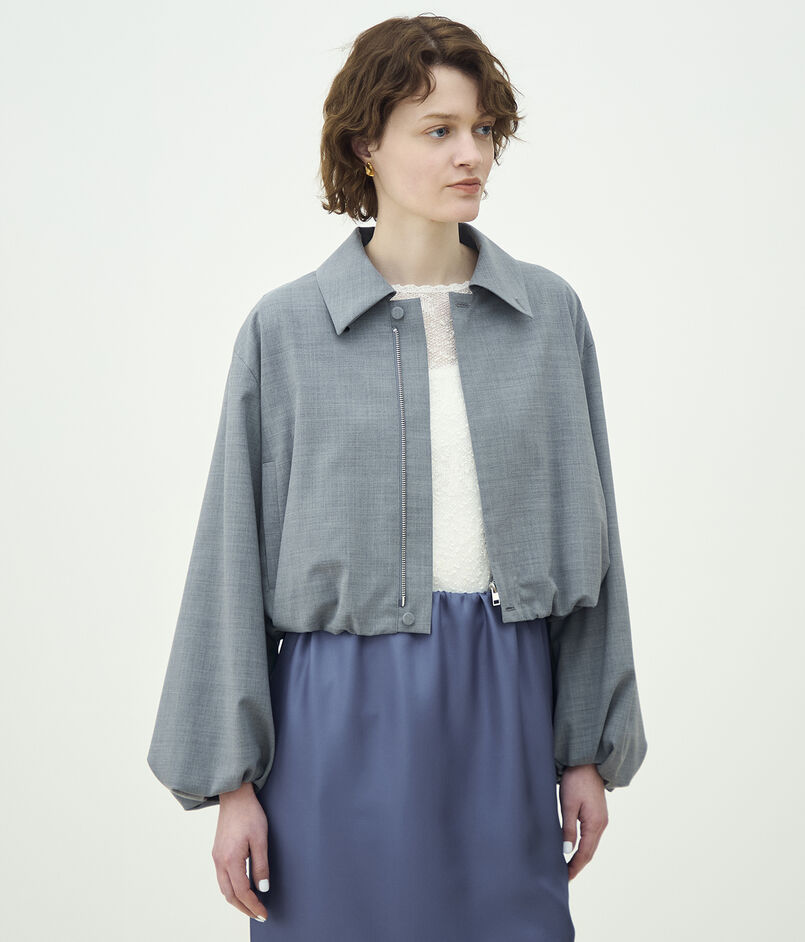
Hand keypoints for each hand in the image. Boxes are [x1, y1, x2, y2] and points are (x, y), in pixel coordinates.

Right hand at [212, 782, 269, 921]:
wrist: (234, 796)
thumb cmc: (250, 814)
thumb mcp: (261, 839)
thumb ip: (261, 865)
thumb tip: (263, 889)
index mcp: (231, 859)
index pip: (242, 891)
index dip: (253, 905)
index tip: (264, 913)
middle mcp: (220, 861)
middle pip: (229, 895)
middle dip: (244, 908)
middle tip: (258, 914)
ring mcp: (216, 857)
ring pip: (224, 888)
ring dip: (236, 900)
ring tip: (251, 906)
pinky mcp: (217, 852)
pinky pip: (222, 878)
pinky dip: (231, 889)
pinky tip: (241, 889)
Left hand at [559, 764, 607, 879]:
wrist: (587, 763)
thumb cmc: (576, 780)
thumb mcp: (568, 804)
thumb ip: (568, 828)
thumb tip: (567, 851)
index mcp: (595, 824)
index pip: (585, 853)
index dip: (575, 867)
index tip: (565, 878)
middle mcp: (601, 825)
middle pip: (590, 852)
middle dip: (578, 866)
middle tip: (565, 877)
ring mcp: (601, 820)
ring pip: (591, 845)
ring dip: (581, 857)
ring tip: (568, 867)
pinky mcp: (597, 814)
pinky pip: (591, 837)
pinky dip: (584, 847)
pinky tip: (575, 849)